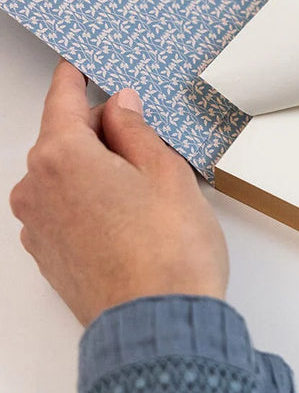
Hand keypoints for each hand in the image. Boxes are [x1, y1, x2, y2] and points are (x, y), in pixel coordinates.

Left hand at [9, 59, 228, 325]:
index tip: (77, 65)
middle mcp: (36, 189)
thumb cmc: (168, 252)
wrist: (160, 326)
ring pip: (64, 177)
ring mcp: (37, 228)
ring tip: (146, 191)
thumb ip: (135, 130)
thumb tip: (119, 107)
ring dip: (96, 171)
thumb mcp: (165, 170)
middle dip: (99, 133)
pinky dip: (89, 202)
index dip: (74, 78)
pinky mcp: (48, 258)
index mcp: (61, 156)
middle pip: (63, 139)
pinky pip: (64, 210)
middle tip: (145, 141)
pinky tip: (129, 217)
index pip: (62, 100)